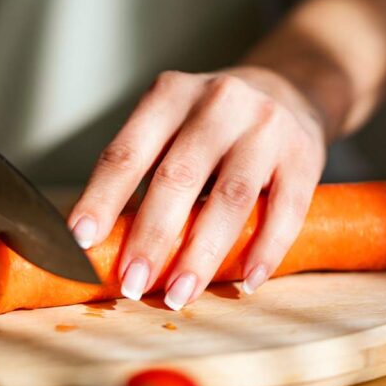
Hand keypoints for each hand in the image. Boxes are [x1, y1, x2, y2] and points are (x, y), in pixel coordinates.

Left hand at [69, 68, 327, 309]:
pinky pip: (286, 209)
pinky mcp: (304, 153)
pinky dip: (266, 250)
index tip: (81, 242)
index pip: (126, 153)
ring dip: (202, 255)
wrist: (289, 90)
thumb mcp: (173, 128)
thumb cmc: (210, 126)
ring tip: (180, 295)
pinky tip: (247, 281)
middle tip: (131, 285)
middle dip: (151, 239)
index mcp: (169, 95)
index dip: (101, 199)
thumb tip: (104, 248)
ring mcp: (265, 125)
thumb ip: (146, 175)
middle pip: (177, 178)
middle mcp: (217, 101)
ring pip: (231, 198)